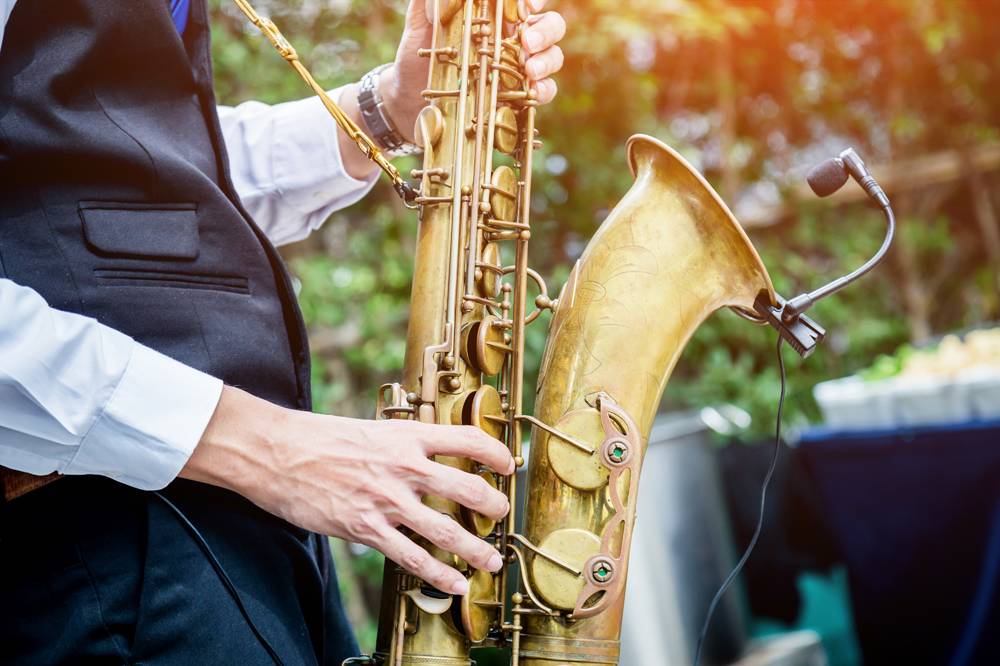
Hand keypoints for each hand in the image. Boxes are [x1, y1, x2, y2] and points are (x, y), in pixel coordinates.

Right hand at [182, 386, 514, 595]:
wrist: (277, 453)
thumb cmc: (319, 438)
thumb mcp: (371, 429)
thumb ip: (402, 443)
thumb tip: (426, 454)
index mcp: (407, 435)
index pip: (467, 439)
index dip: (496, 453)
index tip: (509, 464)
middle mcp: (405, 467)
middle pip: (469, 489)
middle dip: (494, 507)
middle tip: (503, 516)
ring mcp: (388, 500)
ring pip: (447, 530)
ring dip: (476, 549)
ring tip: (491, 561)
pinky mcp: (367, 528)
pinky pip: (412, 557)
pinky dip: (439, 575)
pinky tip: (455, 585)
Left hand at [383, 0, 567, 141]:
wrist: (411, 103)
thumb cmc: (418, 59)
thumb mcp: (419, 26)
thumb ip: (431, 4)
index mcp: (496, 16)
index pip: (526, 1)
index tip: (527, 4)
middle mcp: (513, 39)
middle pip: (550, 25)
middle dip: (545, 30)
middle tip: (527, 42)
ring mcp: (519, 69)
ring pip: (553, 56)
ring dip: (547, 60)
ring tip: (530, 70)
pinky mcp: (518, 98)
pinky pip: (544, 91)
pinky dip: (544, 90)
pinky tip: (532, 93)